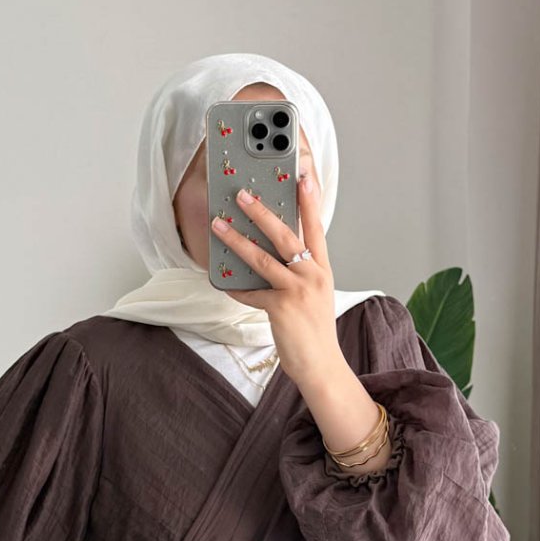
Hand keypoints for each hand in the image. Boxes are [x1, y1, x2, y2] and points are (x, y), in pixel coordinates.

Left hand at [210, 172, 345, 385]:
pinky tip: (224, 282)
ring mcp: (297, 291)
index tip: (302, 176)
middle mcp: (312, 275)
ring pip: (261, 258)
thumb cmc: (314, 330)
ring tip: (218, 226)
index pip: (315, 227)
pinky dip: (236, 288)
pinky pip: (251, 292)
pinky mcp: (281, 307)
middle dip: (261, 212)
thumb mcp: (315, 293)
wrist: (321, 364)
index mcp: (321, 268)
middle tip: (243, 195)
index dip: (309, 200)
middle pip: (285, 235)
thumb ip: (299, 272)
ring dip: (236, 240)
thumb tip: (270, 253)